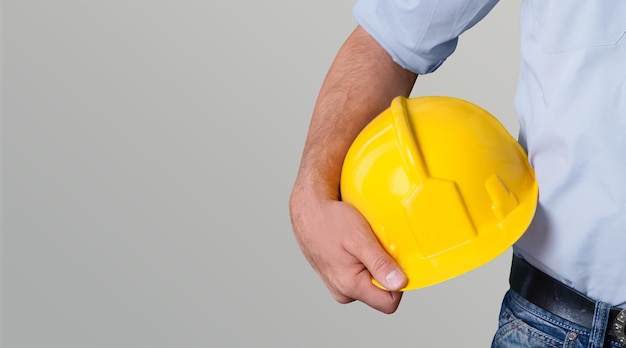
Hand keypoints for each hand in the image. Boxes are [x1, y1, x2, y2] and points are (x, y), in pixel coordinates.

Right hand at [290, 193, 406, 313]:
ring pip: (370, 283)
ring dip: (374, 265)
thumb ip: (379, 263)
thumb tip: (399, 283)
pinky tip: (356, 245)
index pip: (389, 302)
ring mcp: (338, 285)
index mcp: (350, 286)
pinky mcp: (336, 277)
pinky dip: (363, 261)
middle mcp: (343, 291)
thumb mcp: (360, 238)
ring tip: (364, 244)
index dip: (399, 283)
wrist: (308, 210)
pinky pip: (359, 275)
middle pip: (380, 293)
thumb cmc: (330, 220)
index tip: (395, 260)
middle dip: (385, 271)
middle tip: (377, 247)